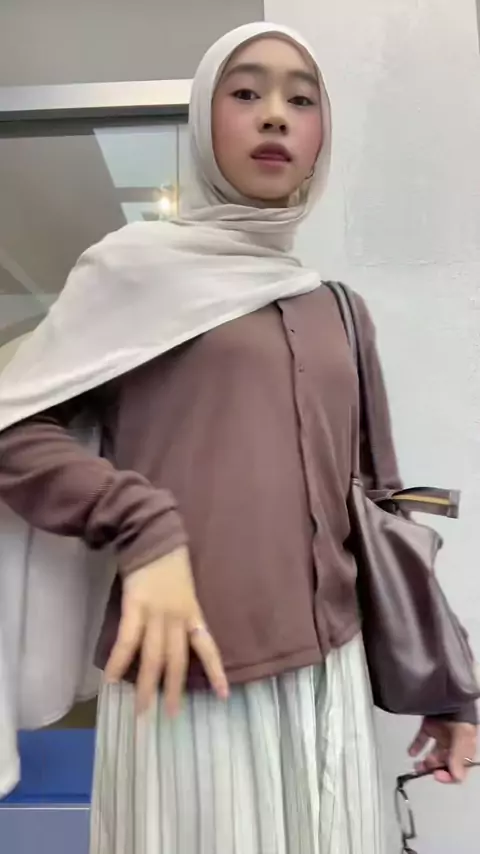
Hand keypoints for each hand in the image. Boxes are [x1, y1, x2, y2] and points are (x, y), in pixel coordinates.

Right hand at [104, 547, 228, 714]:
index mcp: (192, 612)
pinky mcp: (135, 606)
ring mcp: (156, 612)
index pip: (207, 646)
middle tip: (171, 715)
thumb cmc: (168, 561)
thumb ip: (184, 613)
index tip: (223, 696)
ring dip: (147, 684)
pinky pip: (128, 639)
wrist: (152, 535)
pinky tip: (112, 679)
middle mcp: (177, 617)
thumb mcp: (186, 588)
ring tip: (141, 709)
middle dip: (174, 689)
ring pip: (153, 656)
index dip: (215, 672)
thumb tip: (179, 638)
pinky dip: (119, 661)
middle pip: (177, 659)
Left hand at [409, 717, 476, 782]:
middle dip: (435, 768)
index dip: (449, 775)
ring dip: (426, 761)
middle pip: (445, 762)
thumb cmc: (459, 711)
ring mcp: (442, 733)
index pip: (459, 768)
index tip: (437, 776)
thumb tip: (456, 777)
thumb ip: (458, 756)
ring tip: (417, 766)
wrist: (447, 689)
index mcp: (465, 747)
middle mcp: (454, 742)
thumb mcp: (463, 735)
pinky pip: (423, 739)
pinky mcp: (430, 725)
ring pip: (434, 752)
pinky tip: (411, 752)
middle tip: (424, 771)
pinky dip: (416, 746)